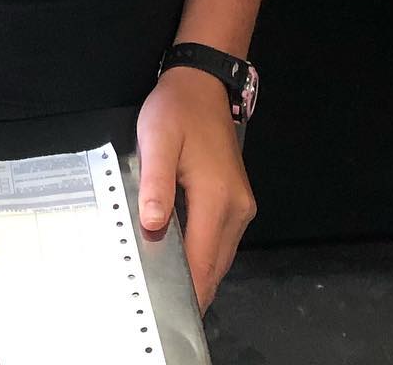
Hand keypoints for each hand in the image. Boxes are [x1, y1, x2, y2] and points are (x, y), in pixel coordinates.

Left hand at [136, 66, 256, 311]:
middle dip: (188, 287)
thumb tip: (151, 227)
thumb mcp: (156, 140)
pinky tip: (177, 250)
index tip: (160, 308)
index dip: (184, 293)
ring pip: (219, 258)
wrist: (203, 83)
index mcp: (218, 200)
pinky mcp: (237, 201)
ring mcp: (241, 206)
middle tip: (151, 294)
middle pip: (214, 269)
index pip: (204, 265)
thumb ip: (155, 184)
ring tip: (160, 275)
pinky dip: (202, 253)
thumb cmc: (177, 110)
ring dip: (195, 271)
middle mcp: (237, 210)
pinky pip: (220, 241)